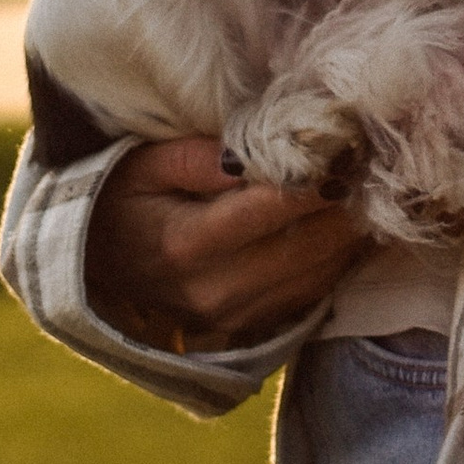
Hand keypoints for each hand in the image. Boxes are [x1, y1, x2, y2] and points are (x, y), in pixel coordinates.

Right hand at [86, 135, 367, 353]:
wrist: (92, 269)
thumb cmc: (120, 200)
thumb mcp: (146, 164)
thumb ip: (205, 156)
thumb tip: (272, 144)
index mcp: (187, 244)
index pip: (277, 205)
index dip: (324, 170)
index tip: (352, 135)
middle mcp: (217, 291)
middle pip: (314, 243)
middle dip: (349, 197)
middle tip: (371, 153)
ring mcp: (238, 317)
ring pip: (325, 271)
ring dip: (352, 227)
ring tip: (366, 180)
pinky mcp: (254, 328)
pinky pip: (317, 291)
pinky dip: (338, 256)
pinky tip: (345, 219)